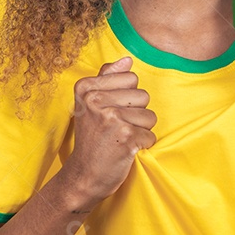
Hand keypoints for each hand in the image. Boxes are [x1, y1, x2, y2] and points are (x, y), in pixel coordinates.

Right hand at [63, 56, 156, 211]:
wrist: (83, 175)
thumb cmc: (92, 138)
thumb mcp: (90, 104)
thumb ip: (107, 77)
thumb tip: (127, 59)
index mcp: (86, 88)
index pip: (131, 78)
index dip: (126, 97)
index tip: (109, 112)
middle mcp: (96, 100)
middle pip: (143, 95)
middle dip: (136, 114)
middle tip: (116, 128)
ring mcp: (111, 118)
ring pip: (150, 115)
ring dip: (140, 130)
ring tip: (120, 138)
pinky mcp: (125, 137)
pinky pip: (151, 134)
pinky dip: (142, 145)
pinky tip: (125, 150)